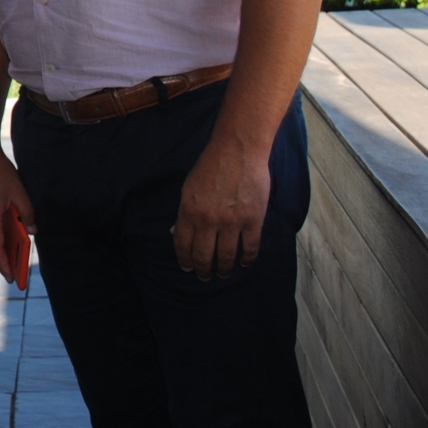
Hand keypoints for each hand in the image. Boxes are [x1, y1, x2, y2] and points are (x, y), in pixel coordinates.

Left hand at [173, 138, 270, 279]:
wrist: (238, 150)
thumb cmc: (210, 166)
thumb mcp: (189, 187)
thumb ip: (184, 212)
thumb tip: (175, 232)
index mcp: (189, 211)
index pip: (183, 245)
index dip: (185, 260)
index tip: (188, 268)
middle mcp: (208, 220)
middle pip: (204, 256)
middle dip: (204, 270)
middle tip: (206, 277)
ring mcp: (232, 222)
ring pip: (227, 256)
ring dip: (224, 269)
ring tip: (224, 273)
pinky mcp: (253, 221)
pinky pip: (250, 248)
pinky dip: (247, 260)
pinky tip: (244, 263)